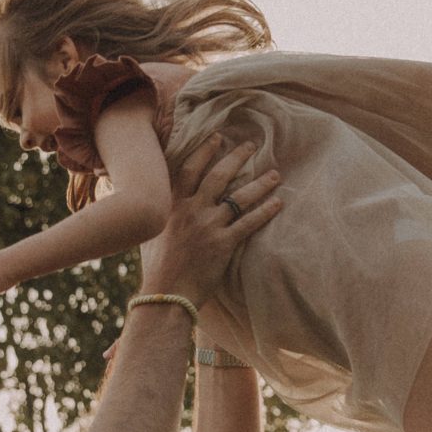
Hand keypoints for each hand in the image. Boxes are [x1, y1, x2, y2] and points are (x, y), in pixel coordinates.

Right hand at [140, 134, 280, 307]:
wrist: (166, 295)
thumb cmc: (158, 269)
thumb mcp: (152, 234)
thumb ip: (164, 216)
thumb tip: (164, 206)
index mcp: (172, 205)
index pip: (190, 169)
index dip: (205, 151)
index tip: (219, 137)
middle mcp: (191, 211)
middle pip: (218, 176)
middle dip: (237, 158)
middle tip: (252, 146)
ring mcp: (208, 226)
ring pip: (239, 198)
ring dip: (259, 184)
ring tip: (275, 175)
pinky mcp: (223, 244)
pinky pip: (249, 223)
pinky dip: (265, 212)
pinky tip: (278, 203)